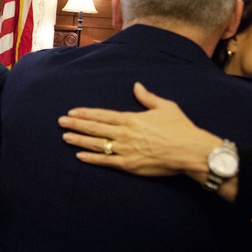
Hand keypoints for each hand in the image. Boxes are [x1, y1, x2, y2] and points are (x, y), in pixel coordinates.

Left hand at [59, 82, 220, 176]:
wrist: (190, 151)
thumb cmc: (180, 128)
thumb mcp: (165, 107)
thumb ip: (147, 97)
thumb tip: (136, 86)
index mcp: (131, 119)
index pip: (102, 115)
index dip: (85, 114)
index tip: (72, 112)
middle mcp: (124, 134)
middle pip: (95, 129)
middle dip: (76, 125)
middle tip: (61, 123)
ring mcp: (125, 150)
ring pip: (97, 145)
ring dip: (79, 141)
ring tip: (65, 137)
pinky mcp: (129, 165)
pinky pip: (106, 162)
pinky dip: (92, 159)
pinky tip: (80, 156)